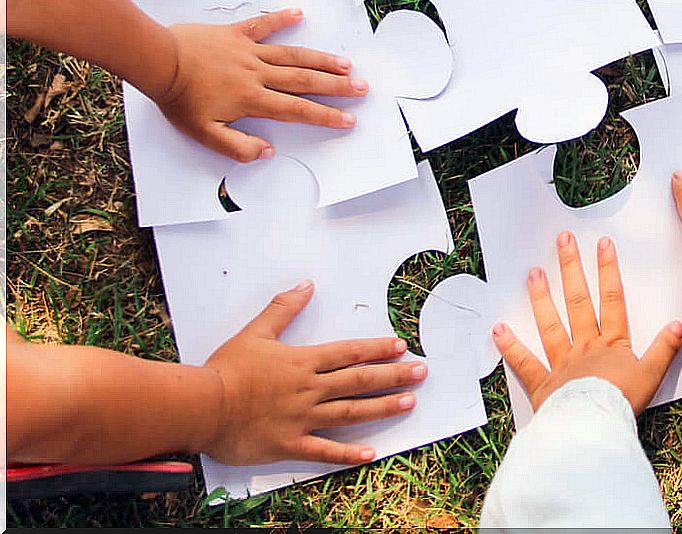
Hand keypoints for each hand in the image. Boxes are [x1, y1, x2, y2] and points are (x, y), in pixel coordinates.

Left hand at [155, 7, 366, 161]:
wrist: (158, 61)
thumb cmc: (178, 98)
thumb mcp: (204, 134)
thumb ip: (238, 147)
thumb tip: (267, 151)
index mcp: (252, 99)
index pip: (297, 110)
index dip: (326, 116)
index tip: (348, 119)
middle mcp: (258, 74)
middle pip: (305, 81)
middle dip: (336, 86)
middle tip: (361, 88)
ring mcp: (249, 51)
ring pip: (293, 56)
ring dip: (321, 59)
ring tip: (345, 63)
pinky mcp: (236, 34)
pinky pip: (263, 25)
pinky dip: (281, 19)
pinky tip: (299, 14)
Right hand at [202, 281, 425, 464]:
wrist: (202, 406)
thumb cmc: (226, 369)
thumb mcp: (256, 331)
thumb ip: (284, 308)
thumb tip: (306, 284)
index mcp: (303, 361)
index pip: (349, 352)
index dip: (377, 348)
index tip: (401, 346)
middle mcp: (309, 389)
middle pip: (359, 380)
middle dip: (393, 375)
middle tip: (421, 372)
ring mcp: (302, 418)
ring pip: (351, 412)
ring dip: (383, 407)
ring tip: (409, 403)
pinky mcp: (290, 444)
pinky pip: (325, 451)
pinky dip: (348, 453)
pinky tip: (371, 453)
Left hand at [492, 231, 681, 414]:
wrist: (596, 427)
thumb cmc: (623, 404)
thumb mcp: (652, 376)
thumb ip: (664, 349)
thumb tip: (677, 324)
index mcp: (612, 344)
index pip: (612, 300)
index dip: (608, 270)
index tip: (602, 245)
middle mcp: (585, 347)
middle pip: (578, 302)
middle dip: (572, 269)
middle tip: (563, 240)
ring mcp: (562, 363)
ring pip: (551, 324)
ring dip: (541, 298)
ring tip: (533, 273)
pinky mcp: (544, 385)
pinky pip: (524, 363)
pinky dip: (510, 347)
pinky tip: (497, 329)